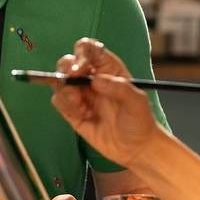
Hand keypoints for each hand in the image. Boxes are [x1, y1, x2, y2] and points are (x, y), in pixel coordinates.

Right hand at [50, 38, 158, 165]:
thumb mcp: (137, 102)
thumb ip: (120, 88)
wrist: (136, 149)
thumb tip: (96, 80)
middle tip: (72, 80)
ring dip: (66, 92)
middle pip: (68, 62)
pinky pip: (58, 100)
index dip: (81, 53)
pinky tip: (83, 116)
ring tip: (81, 106)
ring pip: (59, 81)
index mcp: (107, 68)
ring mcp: (80, 94)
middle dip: (66, 70)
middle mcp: (91, 78)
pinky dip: (65, 106)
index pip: (88, 49)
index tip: (81, 67)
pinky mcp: (72, 111)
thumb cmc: (140, 122)